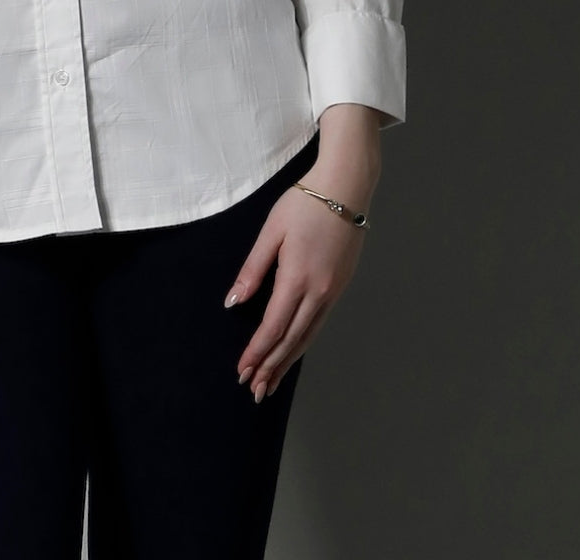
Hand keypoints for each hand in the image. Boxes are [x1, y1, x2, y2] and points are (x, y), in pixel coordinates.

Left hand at [225, 171, 368, 402]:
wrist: (346, 188)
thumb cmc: (304, 204)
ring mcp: (333, 292)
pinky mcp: (340, 286)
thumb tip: (233, 302)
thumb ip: (253, 269)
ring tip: (272, 382)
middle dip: (271, 367)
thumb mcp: (271, 231)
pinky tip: (294, 351)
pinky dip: (304, 343)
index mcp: (297, 278)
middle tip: (255, 390)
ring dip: (288, 361)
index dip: (257, 352)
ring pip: (308, 336)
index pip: (273, 326)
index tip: (242, 370)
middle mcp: (318, 292)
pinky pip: (319, 323)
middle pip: (292, 340)